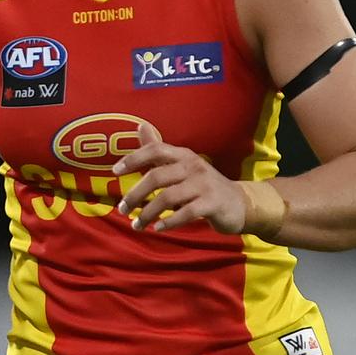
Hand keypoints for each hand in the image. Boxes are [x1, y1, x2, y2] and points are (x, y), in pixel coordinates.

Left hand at [113, 123, 245, 233]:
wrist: (240, 203)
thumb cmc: (203, 185)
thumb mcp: (182, 165)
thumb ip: (159, 150)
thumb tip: (139, 125)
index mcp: (183, 155)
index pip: (155, 149)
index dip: (134, 158)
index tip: (115, 171)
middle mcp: (193, 166)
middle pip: (156, 176)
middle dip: (135, 194)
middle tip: (122, 209)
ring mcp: (204, 184)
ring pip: (168, 197)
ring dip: (147, 212)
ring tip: (136, 224)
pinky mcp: (213, 203)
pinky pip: (186, 213)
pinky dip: (169, 222)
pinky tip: (157, 228)